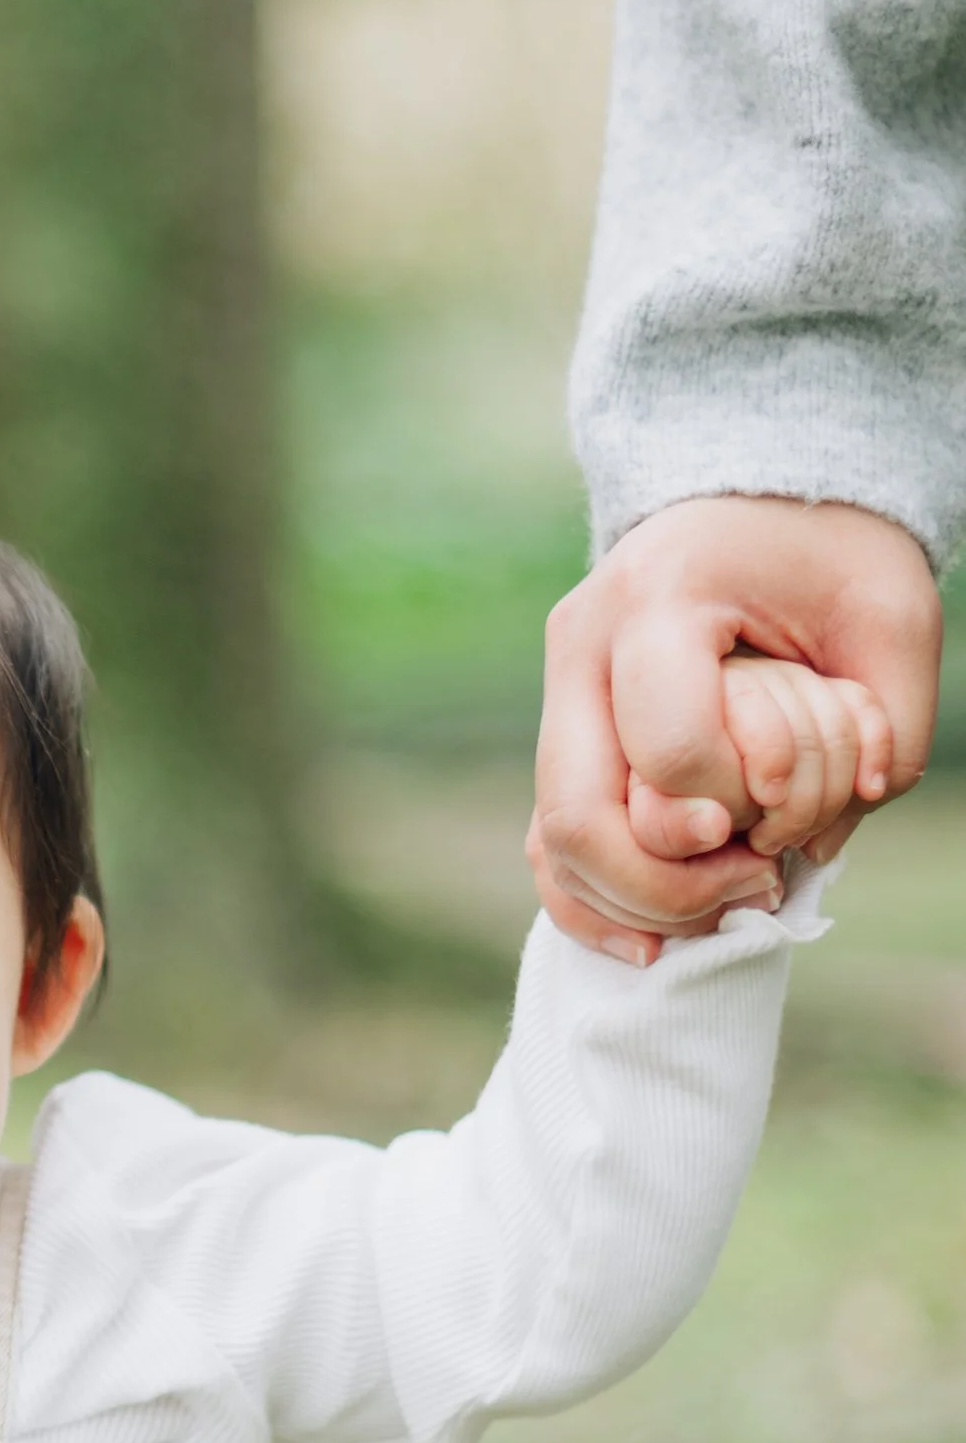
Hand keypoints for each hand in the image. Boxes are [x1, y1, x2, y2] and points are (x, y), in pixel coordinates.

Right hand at [530, 498, 940, 964]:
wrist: (761, 498)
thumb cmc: (835, 556)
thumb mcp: (894, 620)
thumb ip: (885, 734)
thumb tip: (811, 850)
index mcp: (656, 598)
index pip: (668, 747)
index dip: (728, 808)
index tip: (780, 822)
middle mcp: (583, 646)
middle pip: (576, 814)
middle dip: (666, 883)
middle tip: (754, 881)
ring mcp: (560, 693)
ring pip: (551, 844)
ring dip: (635, 905)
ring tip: (722, 907)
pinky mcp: (564, 736)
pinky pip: (547, 846)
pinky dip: (592, 905)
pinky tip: (651, 945)